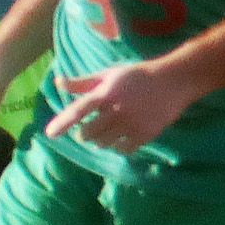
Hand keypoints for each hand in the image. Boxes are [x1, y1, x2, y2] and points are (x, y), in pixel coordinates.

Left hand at [41, 59, 193, 152]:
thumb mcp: (109, 75)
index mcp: (106, 93)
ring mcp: (132, 123)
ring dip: (100, 140)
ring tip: (107, 130)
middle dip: (84, 134)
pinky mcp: (146, 134)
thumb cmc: (136, 76)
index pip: (79, 110)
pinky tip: (121, 137)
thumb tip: (58, 82)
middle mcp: (118, 110)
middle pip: (88, 133)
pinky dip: (117, 147)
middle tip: (89, 129)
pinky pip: (122, 150)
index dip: (63, 122)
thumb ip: (83, 83)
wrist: (174, 81)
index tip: (50, 134)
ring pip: (103, 143)